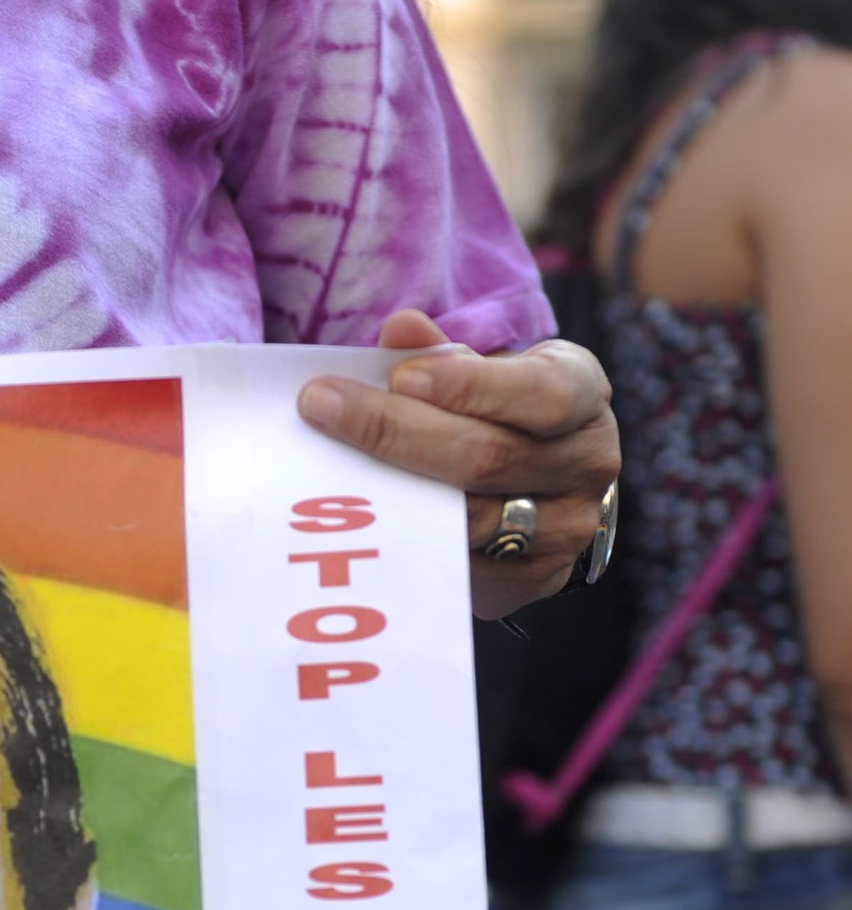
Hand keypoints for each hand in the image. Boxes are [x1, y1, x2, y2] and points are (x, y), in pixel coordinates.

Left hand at [296, 309, 619, 619]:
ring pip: (470, 520)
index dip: (469, 386)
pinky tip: (357, 520)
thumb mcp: (481, 368)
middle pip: (488, 458)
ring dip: (389, 492)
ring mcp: (566, 528)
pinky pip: (462, 568)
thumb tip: (400, 330)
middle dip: (395, 431)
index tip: (398, 376)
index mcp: (583, 394)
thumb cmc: (496, 409)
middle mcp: (588, 462)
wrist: (537, 482)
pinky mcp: (533, 579)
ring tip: (324, 465)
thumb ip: (440, 354)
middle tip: (322, 407)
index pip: (541, 394)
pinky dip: (408, 542)